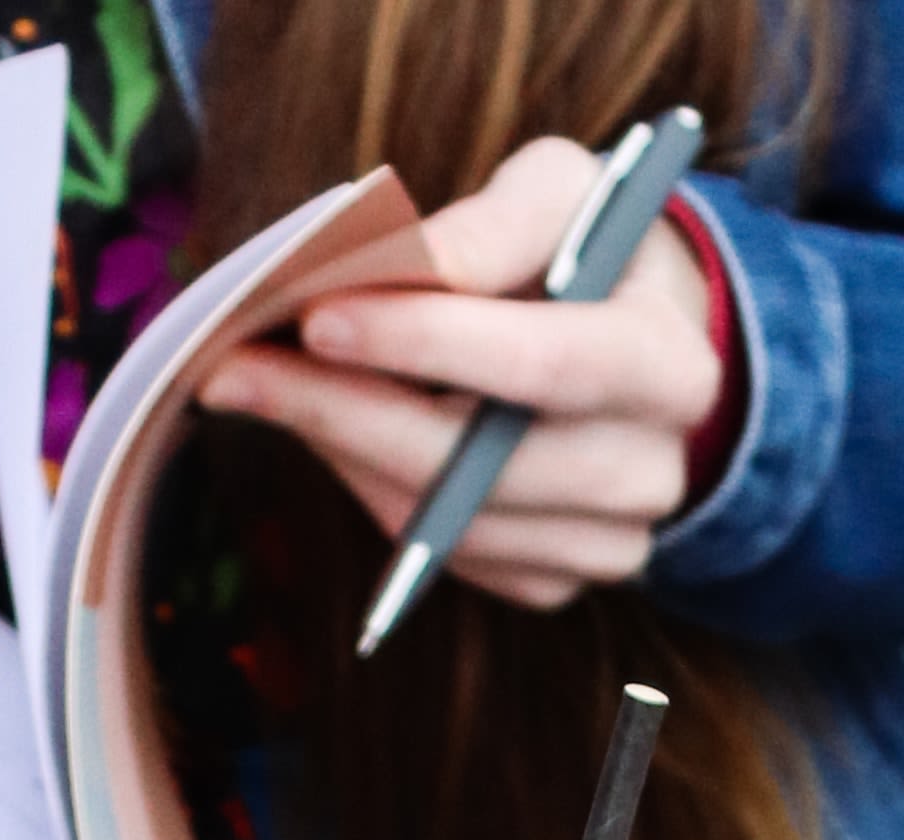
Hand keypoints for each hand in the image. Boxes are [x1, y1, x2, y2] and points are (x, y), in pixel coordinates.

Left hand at [197, 141, 727, 612]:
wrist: (641, 339)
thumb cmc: (587, 249)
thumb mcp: (559, 193)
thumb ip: (489, 222)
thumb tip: (396, 263)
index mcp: (667, 365)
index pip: (542, 365)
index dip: (425, 342)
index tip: (315, 314)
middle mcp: (650, 473)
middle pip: (480, 466)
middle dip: (346, 412)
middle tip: (236, 369)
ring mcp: (609, 545)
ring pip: (448, 524)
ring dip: (343, 453)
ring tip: (267, 386)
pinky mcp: (557, 582)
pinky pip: (445, 559)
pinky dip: (373, 493)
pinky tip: (333, 432)